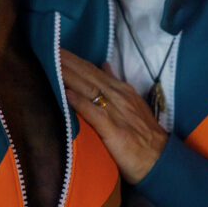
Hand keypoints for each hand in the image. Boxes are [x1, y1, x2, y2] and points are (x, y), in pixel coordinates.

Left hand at [61, 49, 167, 183]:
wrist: (159, 158)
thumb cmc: (143, 134)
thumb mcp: (131, 103)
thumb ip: (115, 85)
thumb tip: (103, 65)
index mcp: (120, 89)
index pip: (92, 70)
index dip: (73, 59)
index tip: (56, 49)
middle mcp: (118, 95)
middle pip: (87, 74)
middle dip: (67, 60)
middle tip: (48, 47)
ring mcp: (116, 111)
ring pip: (89, 87)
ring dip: (69, 75)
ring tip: (52, 63)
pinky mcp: (114, 130)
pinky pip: (95, 113)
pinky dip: (80, 102)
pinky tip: (67, 94)